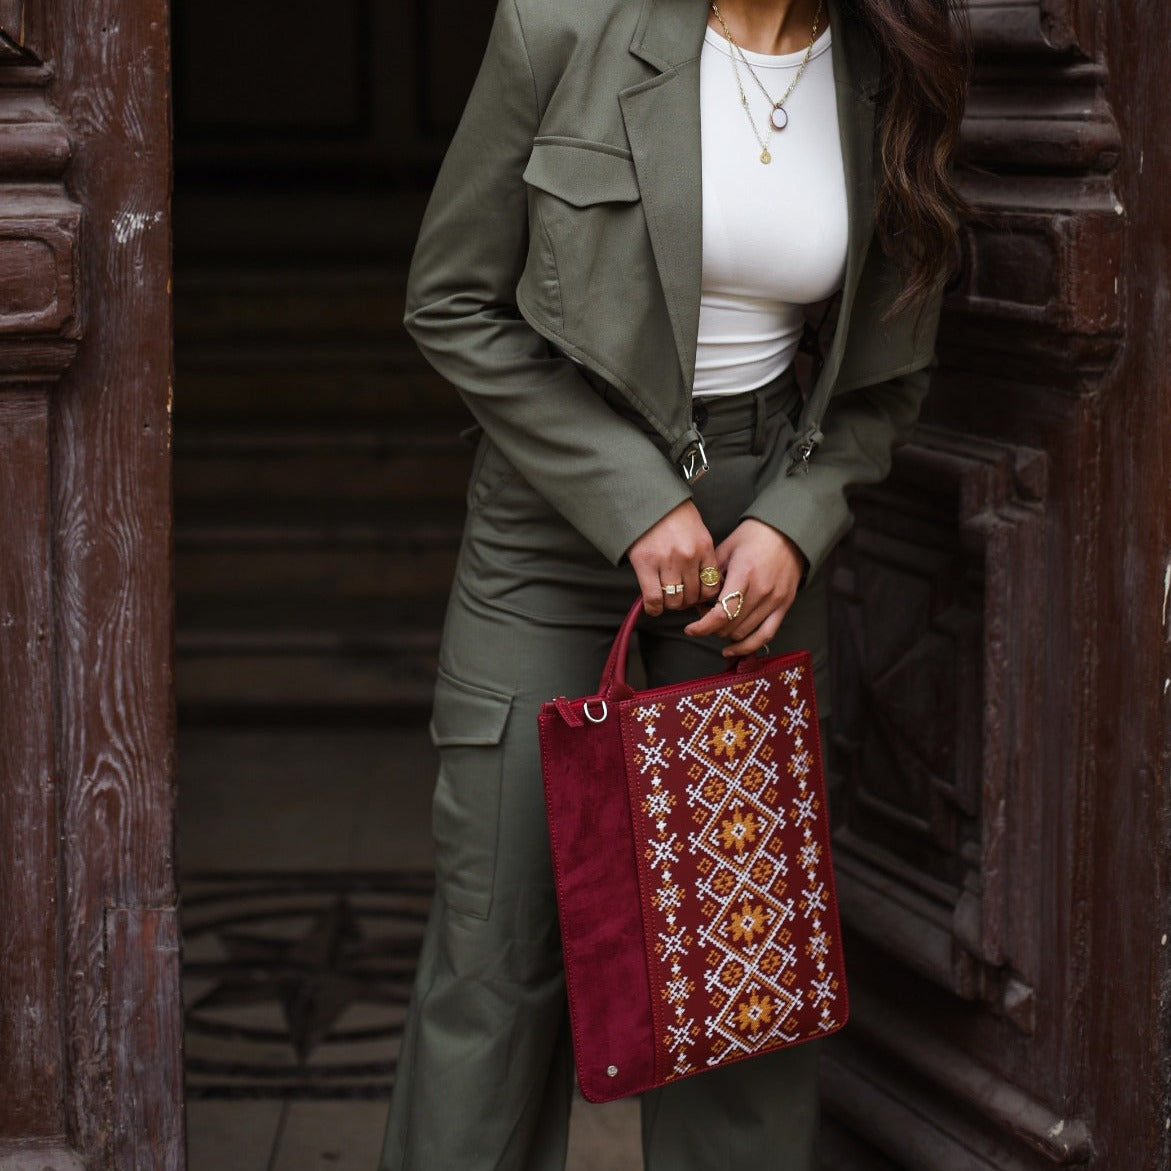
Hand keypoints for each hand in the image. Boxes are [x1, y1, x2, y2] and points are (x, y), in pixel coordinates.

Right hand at [626, 501, 723, 614]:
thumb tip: (705, 584)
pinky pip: (654, 598)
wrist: (647, 498)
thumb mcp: (697, 531)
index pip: (712, 586)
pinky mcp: (645, 563)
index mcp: (704, 547)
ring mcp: (667, 560)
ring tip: (666, 599)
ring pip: (674, 600)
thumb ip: (702, 555)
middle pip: (693, 596)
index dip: (704, 597)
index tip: (697, 597)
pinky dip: (654, 608)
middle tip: (680, 599)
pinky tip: (653, 607)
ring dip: (670, 605)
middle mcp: (688, 556)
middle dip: (686, 602)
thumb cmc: (672, 514)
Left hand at [684, 519, 805, 655]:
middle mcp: (761, 591)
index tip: (690, 628)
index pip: (721, 613)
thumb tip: (697, 599)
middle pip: (730, 626)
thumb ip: (711, 575)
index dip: (702, 626)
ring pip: (743, 633)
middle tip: (704, 615)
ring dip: (725, 633)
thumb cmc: (753, 536)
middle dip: (711, 626)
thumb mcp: (726, 548)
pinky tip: (732, 649)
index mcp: (744, 574)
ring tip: (718, 623)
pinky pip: (765, 636)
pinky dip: (747, 646)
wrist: (788, 532)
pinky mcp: (784, 606)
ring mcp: (774, 601)